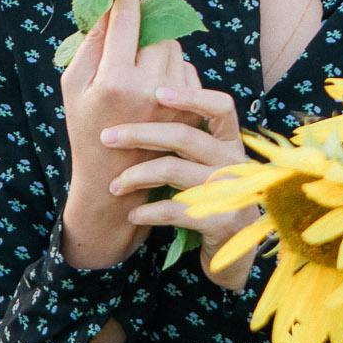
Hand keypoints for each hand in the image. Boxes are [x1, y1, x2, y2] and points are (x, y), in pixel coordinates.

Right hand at [58, 0, 188, 268]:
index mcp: (115, 80)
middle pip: (157, 31)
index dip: (125, 2)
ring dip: (160, 52)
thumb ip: (90, 43)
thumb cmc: (86, 130)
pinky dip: (174, 73)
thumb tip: (110, 5)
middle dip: (144, 32)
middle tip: (127, 48)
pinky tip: (156, 93)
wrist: (113, 183)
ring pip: (176, 49)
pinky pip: (188, 71)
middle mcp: (150, 88)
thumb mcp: (74, 87)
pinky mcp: (192, 111)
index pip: (129, 15)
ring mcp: (175, 101)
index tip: (121, 2)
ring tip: (139, 76)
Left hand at [101, 68, 264, 290]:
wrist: (235, 250)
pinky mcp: (220, 220)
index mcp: (230, 143)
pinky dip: (148, 212)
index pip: (221, 107)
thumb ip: (189, 137)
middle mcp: (233, 162)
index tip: (157, 92)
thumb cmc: (211, 198)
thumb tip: (153, 98)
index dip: (191, 96)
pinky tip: (133, 214)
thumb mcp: (207, 165)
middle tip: (107, 137)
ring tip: (115, 185)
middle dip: (139, 133)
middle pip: (184, 136)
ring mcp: (229, 191)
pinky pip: (174, 209)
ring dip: (136, 176)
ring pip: (173, 170)